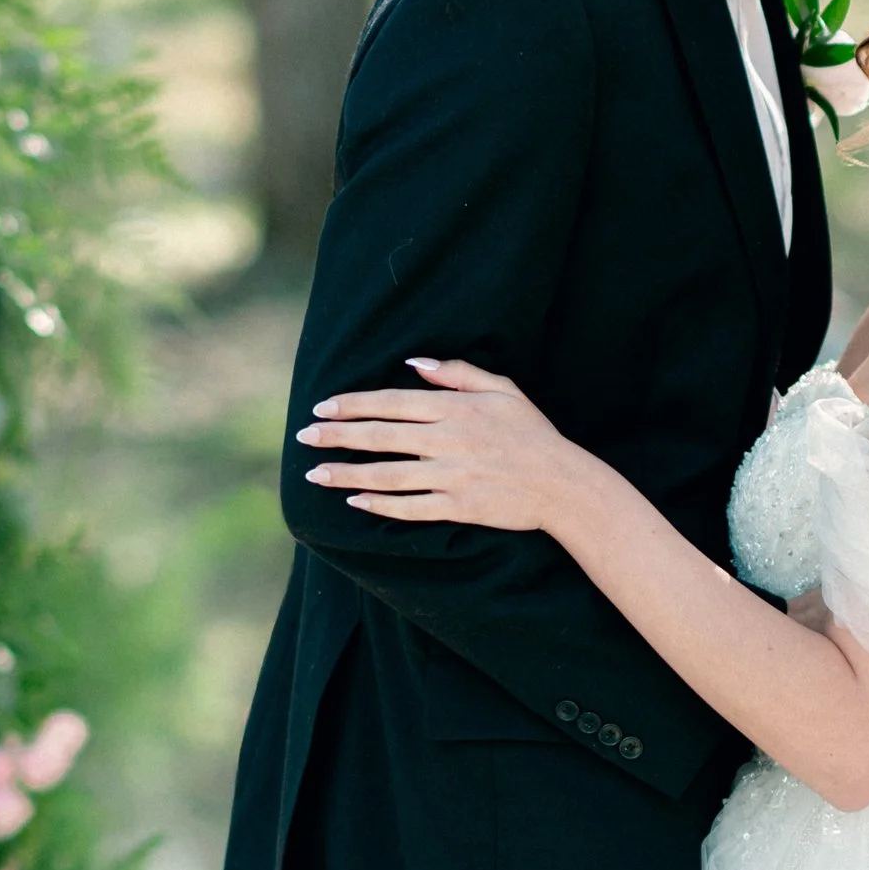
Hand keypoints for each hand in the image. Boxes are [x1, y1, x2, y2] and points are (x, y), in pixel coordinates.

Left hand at [298, 358, 583, 530]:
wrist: (564, 484)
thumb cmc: (533, 434)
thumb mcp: (503, 389)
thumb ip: (457, 373)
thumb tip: (413, 362)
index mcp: (456, 408)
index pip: (392, 402)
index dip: (353, 405)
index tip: (322, 408)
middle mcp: (448, 440)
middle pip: (381, 436)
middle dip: (337, 436)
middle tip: (304, 438)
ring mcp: (452, 476)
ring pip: (387, 474)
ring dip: (346, 473)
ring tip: (315, 473)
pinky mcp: (459, 507)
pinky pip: (410, 507)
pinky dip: (379, 504)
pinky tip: (354, 500)